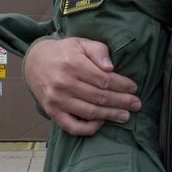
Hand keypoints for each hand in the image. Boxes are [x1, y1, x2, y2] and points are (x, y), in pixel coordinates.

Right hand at [24, 37, 140, 135]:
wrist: (35, 61)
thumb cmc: (63, 52)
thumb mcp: (80, 43)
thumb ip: (98, 51)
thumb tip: (110, 67)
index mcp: (72, 64)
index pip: (104, 79)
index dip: (121, 85)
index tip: (134, 88)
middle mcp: (64, 83)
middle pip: (99, 97)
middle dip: (121, 102)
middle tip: (137, 104)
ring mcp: (57, 100)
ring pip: (89, 112)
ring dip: (110, 116)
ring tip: (125, 116)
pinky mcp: (52, 112)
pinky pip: (72, 126)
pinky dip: (88, 128)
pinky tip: (101, 123)